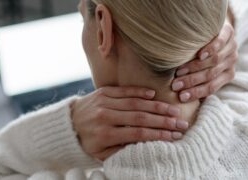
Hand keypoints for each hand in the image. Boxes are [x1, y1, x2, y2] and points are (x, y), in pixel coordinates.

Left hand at [72, 87, 188, 160]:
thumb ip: (121, 150)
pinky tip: (153, 95)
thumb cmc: (87, 141)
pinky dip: (139, 92)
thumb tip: (144, 146)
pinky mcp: (103, 92)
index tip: (174, 136)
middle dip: (163, 120)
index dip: (158, 134)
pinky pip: (124, 90)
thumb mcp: (101, 153)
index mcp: (105, 134)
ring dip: (156, 106)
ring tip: (173, 110)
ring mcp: (104, 102)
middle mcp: (105, 116)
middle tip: (181, 122)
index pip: (137, 133)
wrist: (67, 124)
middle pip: (140, 117)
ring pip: (135, 102)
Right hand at [172, 20, 237, 101]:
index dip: (196, 93)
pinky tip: (200, 55)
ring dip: (195, 68)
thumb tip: (182, 98)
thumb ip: (198, 80)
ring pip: (214, 61)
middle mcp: (231, 62)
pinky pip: (221, 43)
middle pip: (210, 75)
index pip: (211, 87)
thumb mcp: (205, 67)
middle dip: (191, 82)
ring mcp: (231, 47)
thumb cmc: (204, 50)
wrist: (215, 25)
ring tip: (179, 71)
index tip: (181, 97)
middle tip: (175, 85)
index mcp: (227, 74)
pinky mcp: (229, 33)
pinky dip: (210, 50)